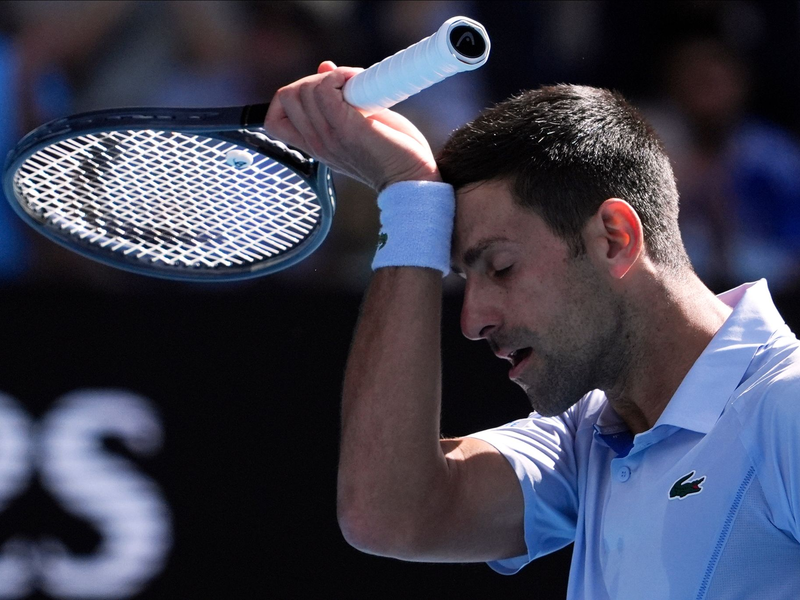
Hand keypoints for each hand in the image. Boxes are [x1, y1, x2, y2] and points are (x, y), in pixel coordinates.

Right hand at [263, 61, 440, 190]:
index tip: (321, 94)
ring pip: (304, 89)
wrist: (411, 178)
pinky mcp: (346, 129)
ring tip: (356, 85)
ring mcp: (328, 137)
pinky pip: (325, 89)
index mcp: (315, 145)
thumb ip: (336, 100)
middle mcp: (316, 143)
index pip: (274, 119)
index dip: (290, 98)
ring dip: (332, 76)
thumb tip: (325, 68)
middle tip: (343, 87)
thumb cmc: (390, 151)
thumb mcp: (356, 123)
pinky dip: (340, 76)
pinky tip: (359, 83)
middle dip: (314, 80)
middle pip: (288, 95)